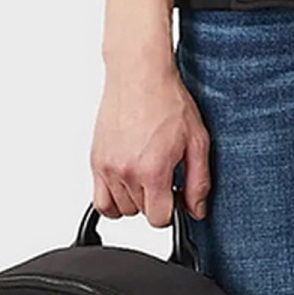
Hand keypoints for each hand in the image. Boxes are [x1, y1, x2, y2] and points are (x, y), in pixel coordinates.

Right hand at [91, 58, 211, 226]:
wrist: (139, 75)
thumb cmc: (167, 101)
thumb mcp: (197, 141)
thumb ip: (198, 181)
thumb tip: (195, 210)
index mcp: (152, 170)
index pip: (159, 219)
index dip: (172, 211)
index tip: (175, 196)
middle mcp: (126, 172)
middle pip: (140, 213)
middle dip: (155, 201)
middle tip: (163, 177)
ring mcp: (107, 167)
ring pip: (119, 209)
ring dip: (134, 199)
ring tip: (145, 175)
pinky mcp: (95, 160)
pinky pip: (99, 200)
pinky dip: (113, 199)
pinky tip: (127, 183)